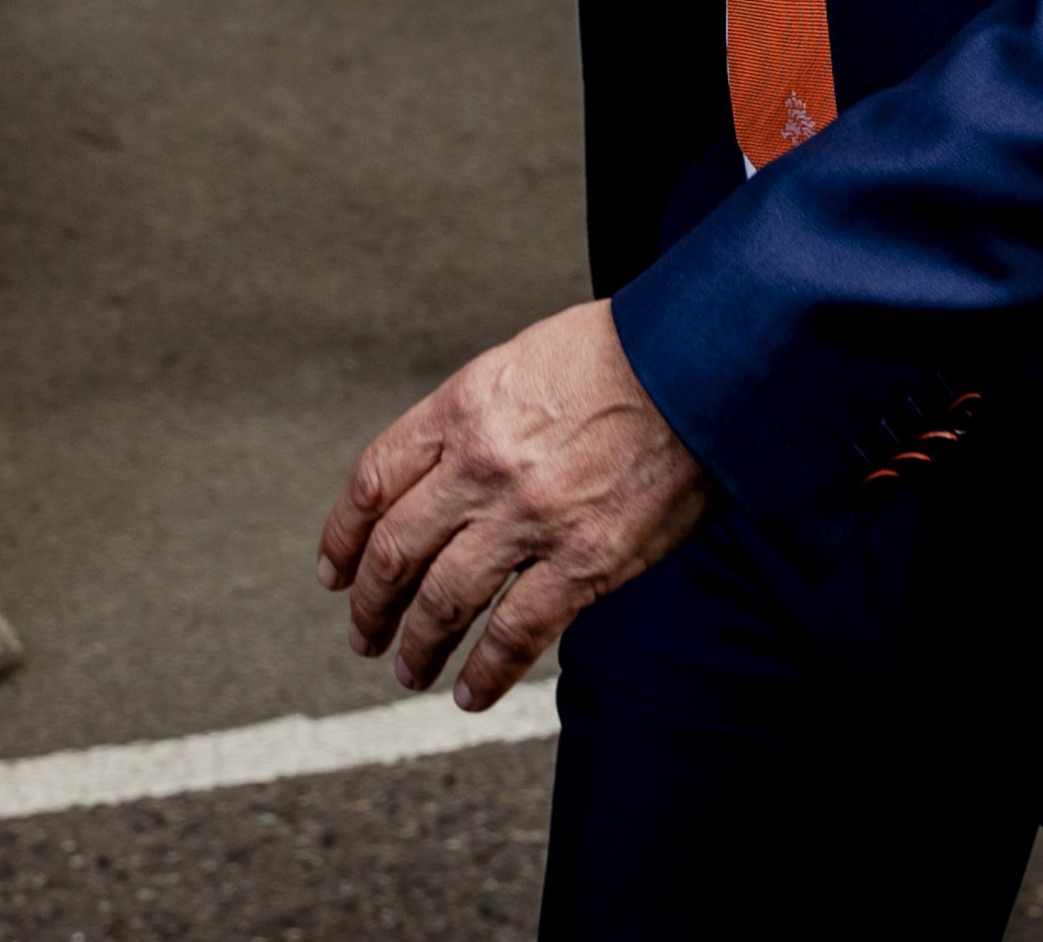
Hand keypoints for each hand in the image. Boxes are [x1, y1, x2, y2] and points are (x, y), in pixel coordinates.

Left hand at [316, 300, 709, 709]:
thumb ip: (480, 414)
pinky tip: (472, 691)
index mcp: (464, 406)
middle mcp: (482, 464)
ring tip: (410, 668)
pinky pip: (516, 632)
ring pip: (443, 601)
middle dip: (371, 604)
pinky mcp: (585, 560)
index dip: (343, 538)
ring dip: (417, 645)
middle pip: (396, 551)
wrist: (707, 362)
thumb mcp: (528, 358)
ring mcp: (530, 516)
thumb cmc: (629, 351)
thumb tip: (450, 468)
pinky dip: (487, 671)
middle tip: (364, 632)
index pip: (373, 482)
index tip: (335, 571)